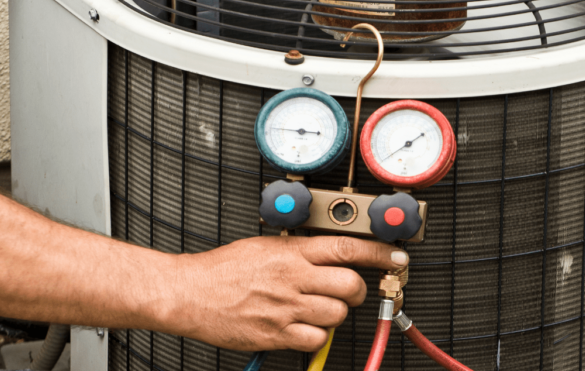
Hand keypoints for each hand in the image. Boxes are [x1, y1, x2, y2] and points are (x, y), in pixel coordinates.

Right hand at [166, 236, 408, 350]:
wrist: (190, 292)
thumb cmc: (223, 268)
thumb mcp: (264, 245)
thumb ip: (298, 250)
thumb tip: (327, 253)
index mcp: (292, 252)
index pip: (347, 248)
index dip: (378, 253)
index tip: (394, 257)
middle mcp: (294, 278)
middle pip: (351, 286)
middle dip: (358, 290)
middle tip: (350, 291)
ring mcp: (286, 308)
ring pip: (337, 314)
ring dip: (335, 313)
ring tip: (318, 308)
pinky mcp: (276, 334)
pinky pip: (316, 339)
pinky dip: (316, 336)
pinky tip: (303, 327)